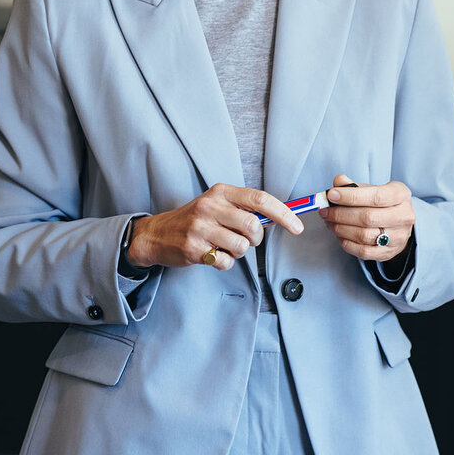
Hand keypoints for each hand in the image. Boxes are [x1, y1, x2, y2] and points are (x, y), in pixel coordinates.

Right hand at [128, 184, 304, 270]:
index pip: (259, 199)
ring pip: (241, 247)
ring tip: (223, 247)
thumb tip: (279, 218)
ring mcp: (199, 228)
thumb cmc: (194, 220)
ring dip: (238, 253)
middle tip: (245, 240)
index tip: (297, 227)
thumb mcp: (216, 204)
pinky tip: (211, 254)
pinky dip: (223, 262)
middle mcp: (209, 206)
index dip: (283, 214)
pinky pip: (224, 262)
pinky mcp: (193, 248)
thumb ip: (243, 208)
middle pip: (252, 226)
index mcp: (220, 192)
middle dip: (256, 239)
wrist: (156, 234)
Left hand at [319, 174, 414, 260]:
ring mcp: (398, 237)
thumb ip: (354, 185)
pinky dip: (346, 243)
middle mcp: (403, 216)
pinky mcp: (388, 253)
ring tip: (329, 222)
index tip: (331, 195)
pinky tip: (339, 234)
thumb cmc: (382, 203)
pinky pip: (363, 251)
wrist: (399, 222)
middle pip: (368, 217)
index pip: (375, 196)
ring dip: (340, 229)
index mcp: (400, 195)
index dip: (351, 196)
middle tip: (324, 211)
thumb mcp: (373, 188)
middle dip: (340, 214)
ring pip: (364, 235)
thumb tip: (338, 181)